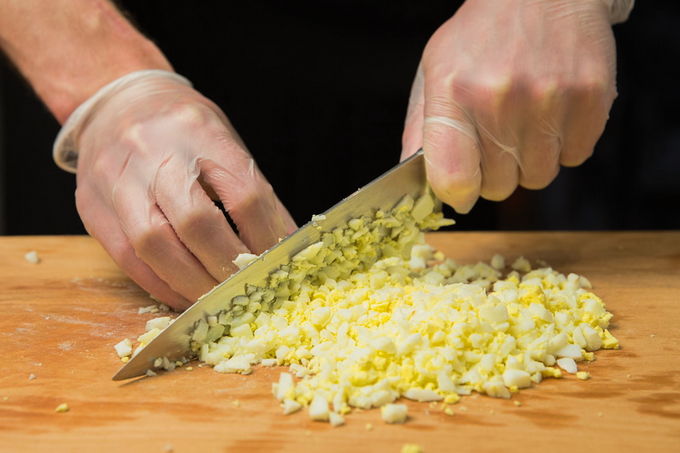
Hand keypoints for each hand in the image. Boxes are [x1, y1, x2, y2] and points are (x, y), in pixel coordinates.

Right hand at [72, 72, 295, 308]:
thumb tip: (282, 244)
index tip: (281, 263)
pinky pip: (126, 257)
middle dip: (227, 266)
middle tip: (249, 290)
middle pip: (196, 222)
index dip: (266, 236)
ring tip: (217, 302)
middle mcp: (155, 153)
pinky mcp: (92, 206)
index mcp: (200, 132)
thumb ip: (249, 190)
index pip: (243, 193)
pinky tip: (182, 296)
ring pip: (154, 244)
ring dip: (191, 284)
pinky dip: (159, 284)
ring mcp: (117, 180)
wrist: (116, 104)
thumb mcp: (223, 142)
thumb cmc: (182, 129)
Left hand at [402, 0, 617, 212]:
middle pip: (499, 187)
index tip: (463, 188)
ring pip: (538, 178)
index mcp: (453, 93)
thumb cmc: (480, 36)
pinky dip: (563, 144)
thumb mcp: (434, 72)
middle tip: (496, 136)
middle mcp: (500, 99)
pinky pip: (574, 157)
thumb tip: (413, 180)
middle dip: (495, 172)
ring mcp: (549, 99)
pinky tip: (551, 111)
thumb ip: (421, 129)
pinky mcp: (591, 98)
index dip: (458, 194)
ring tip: (524, 119)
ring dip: (530, 160)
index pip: (453, 180)